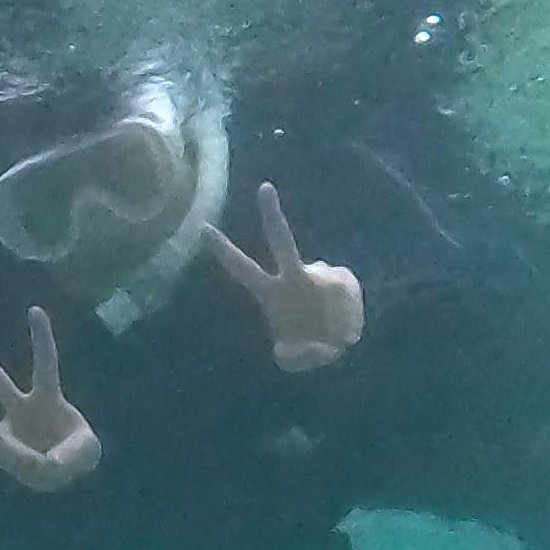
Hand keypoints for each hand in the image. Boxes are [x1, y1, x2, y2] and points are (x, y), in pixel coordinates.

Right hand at [0, 308, 101, 491]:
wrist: (67, 481)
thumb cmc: (79, 456)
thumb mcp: (82, 455)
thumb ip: (52, 457)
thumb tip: (4, 454)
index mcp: (48, 399)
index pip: (46, 363)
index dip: (42, 338)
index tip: (35, 309)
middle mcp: (22, 408)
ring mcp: (7, 428)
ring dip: (14, 455)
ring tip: (39, 465)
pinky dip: (6, 465)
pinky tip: (17, 468)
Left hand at [204, 181, 363, 370]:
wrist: (342, 349)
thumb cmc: (308, 349)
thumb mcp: (293, 360)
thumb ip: (294, 357)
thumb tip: (313, 345)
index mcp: (271, 294)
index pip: (243, 268)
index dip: (223, 251)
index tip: (202, 228)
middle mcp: (293, 279)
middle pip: (282, 243)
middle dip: (271, 215)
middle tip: (263, 188)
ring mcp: (320, 276)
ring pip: (327, 284)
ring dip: (334, 312)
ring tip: (335, 334)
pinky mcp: (345, 281)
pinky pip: (346, 295)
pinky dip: (348, 315)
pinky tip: (347, 329)